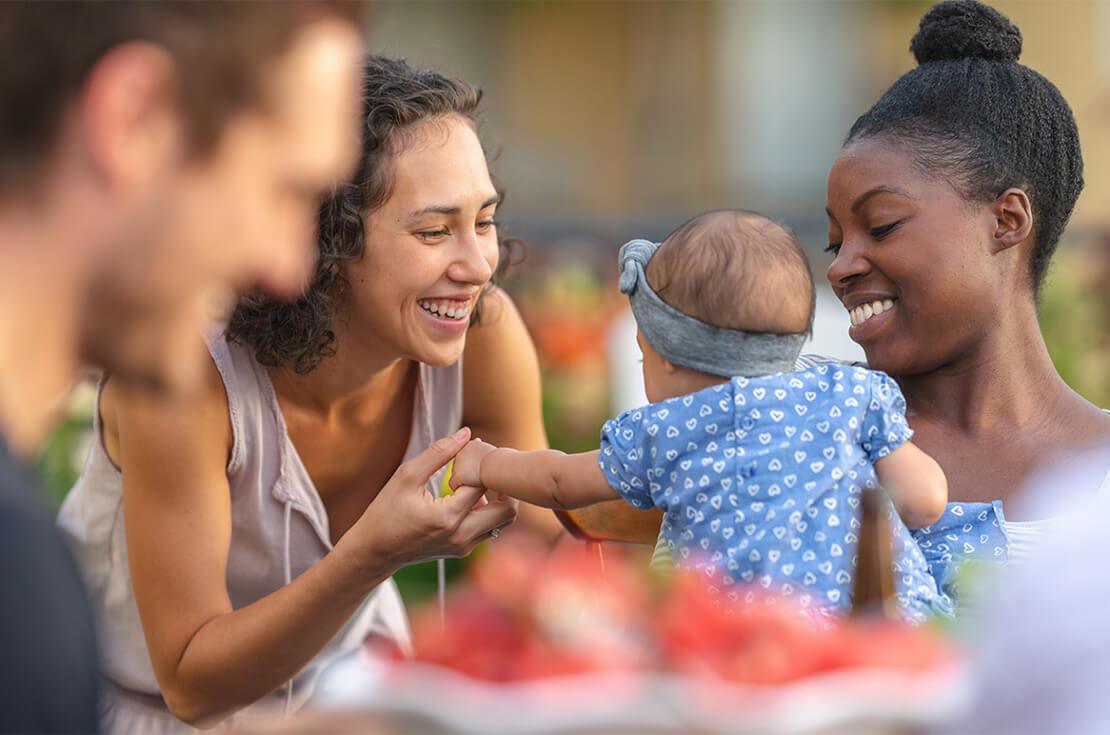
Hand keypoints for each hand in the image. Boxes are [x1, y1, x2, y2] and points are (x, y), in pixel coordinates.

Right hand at [334, 428, 517, 574]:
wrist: (375, 551)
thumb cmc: (386, 511)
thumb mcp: (407, 476)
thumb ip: (439, 453)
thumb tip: (466, 433)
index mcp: (448, 517)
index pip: (484, 482)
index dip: (483, 461)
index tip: (475, 449)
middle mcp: (462, 536)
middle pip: (508, 509)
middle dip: (505, 484)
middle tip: (491, 467)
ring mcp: (465, 546)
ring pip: (503, 521)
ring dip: (499, 498)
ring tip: (479, 480)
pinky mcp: (463, 549)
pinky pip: (491, 528)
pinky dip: (489, 510)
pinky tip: (470, 496)